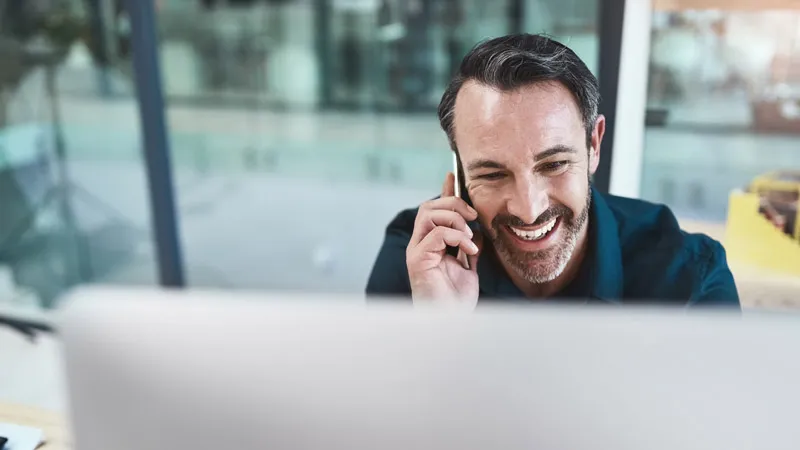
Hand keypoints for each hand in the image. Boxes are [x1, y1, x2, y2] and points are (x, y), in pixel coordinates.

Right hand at [406, 172, 482, 306]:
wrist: (450, 322)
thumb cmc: (455, 300)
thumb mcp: (469, 267)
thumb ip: (469, 247)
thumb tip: (477, 229)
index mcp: (431, 244)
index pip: (435, 210)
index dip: (445, 192)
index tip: (454, 176)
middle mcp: (420, 244)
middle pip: (430, 206)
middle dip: (453, 203)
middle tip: (473, 215)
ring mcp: (417, 251)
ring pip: (429, 214)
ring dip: (454, 219)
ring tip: (469, 237)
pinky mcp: (417, 259)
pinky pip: (436, 234)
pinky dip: (456, 236)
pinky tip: (468, 249)